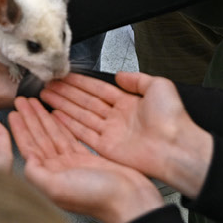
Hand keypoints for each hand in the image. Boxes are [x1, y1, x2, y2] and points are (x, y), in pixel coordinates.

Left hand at [10, 97, 162, 222]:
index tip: (13, 112)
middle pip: (39, 138)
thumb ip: (36, 174)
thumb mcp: (58, 187)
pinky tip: (57, 114)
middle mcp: (58, 170)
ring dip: (43, 118)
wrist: (129, 200)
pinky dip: (63, 124)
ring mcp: (72, 164)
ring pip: (53, 135)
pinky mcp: (87, 159)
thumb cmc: (98, 198)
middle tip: (21, 100)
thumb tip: (24, 159)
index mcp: (48, 177)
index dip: (20, 129)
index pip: (29, 147)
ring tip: (34, 102)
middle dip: (29, 118)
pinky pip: (70, 136)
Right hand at [39, 72, 213, 197]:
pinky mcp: (106, 148)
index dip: (80, 82)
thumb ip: (137, 79)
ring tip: (46, 96)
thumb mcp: (158, 86)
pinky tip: (56, 116)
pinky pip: (83, 133)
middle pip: (85, 101)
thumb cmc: (173, 119)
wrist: (177, 147)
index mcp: (129, 103)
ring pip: (81, 115)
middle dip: (66, 92)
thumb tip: (120, 75)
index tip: (64, 76)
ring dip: (63, 105)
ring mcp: (111, 133)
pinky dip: (69, 125)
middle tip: (48, 84)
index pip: (98, 89)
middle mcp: (118, 117)